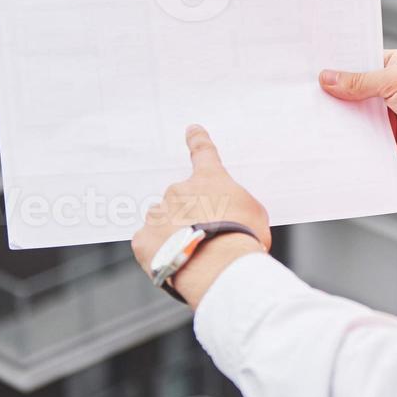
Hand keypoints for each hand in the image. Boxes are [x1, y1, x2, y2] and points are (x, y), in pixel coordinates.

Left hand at [132, 125, 268, 305]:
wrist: (219, 266)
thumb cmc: (243, 239)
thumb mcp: (254, 214)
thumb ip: (236, 206)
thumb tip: (228, 213)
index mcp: (209, 180)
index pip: (204, 153)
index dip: (198, 140)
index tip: (191, 130)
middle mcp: (179, 190)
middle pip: (181, 199)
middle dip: (190, 215)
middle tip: (206, 239)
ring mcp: (157, 214)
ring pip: (162, 221)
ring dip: (172, 233)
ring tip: (191, 255)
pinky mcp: (142, 239)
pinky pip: (149, 243)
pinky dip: (159, 251)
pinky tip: (176, 261)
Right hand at [320, 49, 396, 186]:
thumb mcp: (396, 81)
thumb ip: (360, 82)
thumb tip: (328, 78)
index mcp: (392, 66)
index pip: (357, 62)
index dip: (335, 65)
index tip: (308, 66)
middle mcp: (387, 89)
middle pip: (351, 91)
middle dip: (331, 94)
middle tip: (300, 93)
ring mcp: (386, 114)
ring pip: (354, 115)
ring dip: (338, 118)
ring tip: (307, 117)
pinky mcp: (387, 138)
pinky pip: (362, 138)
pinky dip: (349, 139)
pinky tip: (328, 139)